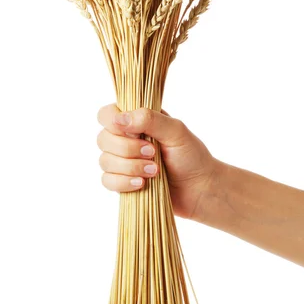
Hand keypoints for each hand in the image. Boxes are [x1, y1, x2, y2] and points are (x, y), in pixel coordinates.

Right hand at [97, 103, 221, 222]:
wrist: (200, 189)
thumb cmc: (191, 156)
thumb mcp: (176, 131)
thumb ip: (149, 119)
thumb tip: (119, 119)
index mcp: (136, 120)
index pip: (107, 114)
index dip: (113, 123)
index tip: (134, 133)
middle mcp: (125, 138)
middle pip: (103, 138)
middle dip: (127, 149)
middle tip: (153, 154)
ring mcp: (122, 161)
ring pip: (104, 161)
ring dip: (129, 167)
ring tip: (154, 171)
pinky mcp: (122, 181)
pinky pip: (107, 181)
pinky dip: (123, 182)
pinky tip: (142, 184)